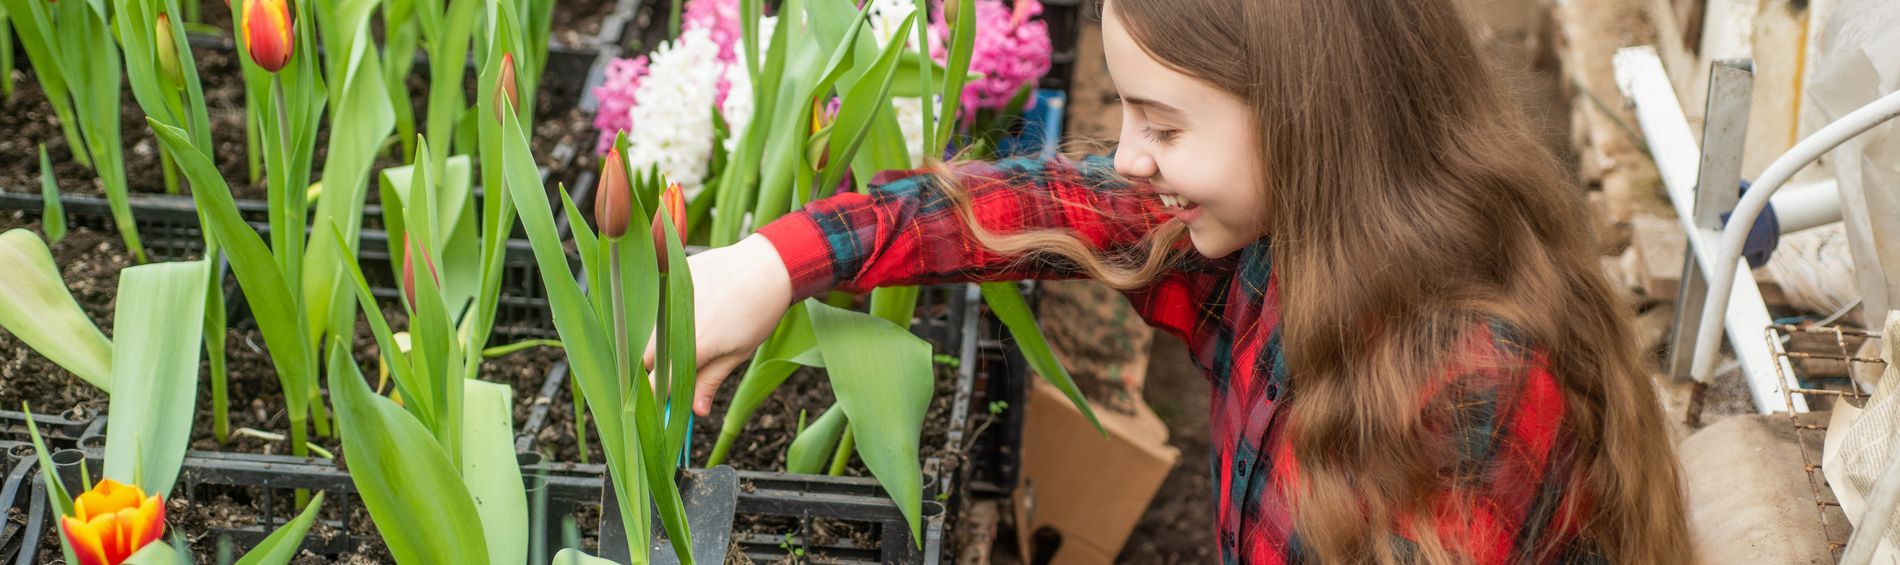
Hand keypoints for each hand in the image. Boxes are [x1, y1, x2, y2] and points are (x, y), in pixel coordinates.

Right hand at [645, 234, 795, 415]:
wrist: (767, 266)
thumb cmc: (758, 312)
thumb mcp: (738, 352)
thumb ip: (710, 381)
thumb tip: (696, 411)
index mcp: (693, 345)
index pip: (658, 382)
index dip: (660, 395)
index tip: (666, 400)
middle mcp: (672, 321)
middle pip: (645, 357)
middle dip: (658, 366)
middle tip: (683, 363)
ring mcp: (667, 296)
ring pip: (646, 330)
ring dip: (658, 338)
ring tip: (693, 329)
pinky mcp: (668, 277)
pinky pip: (654, 303)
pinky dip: (663, 311)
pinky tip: (691, 306)